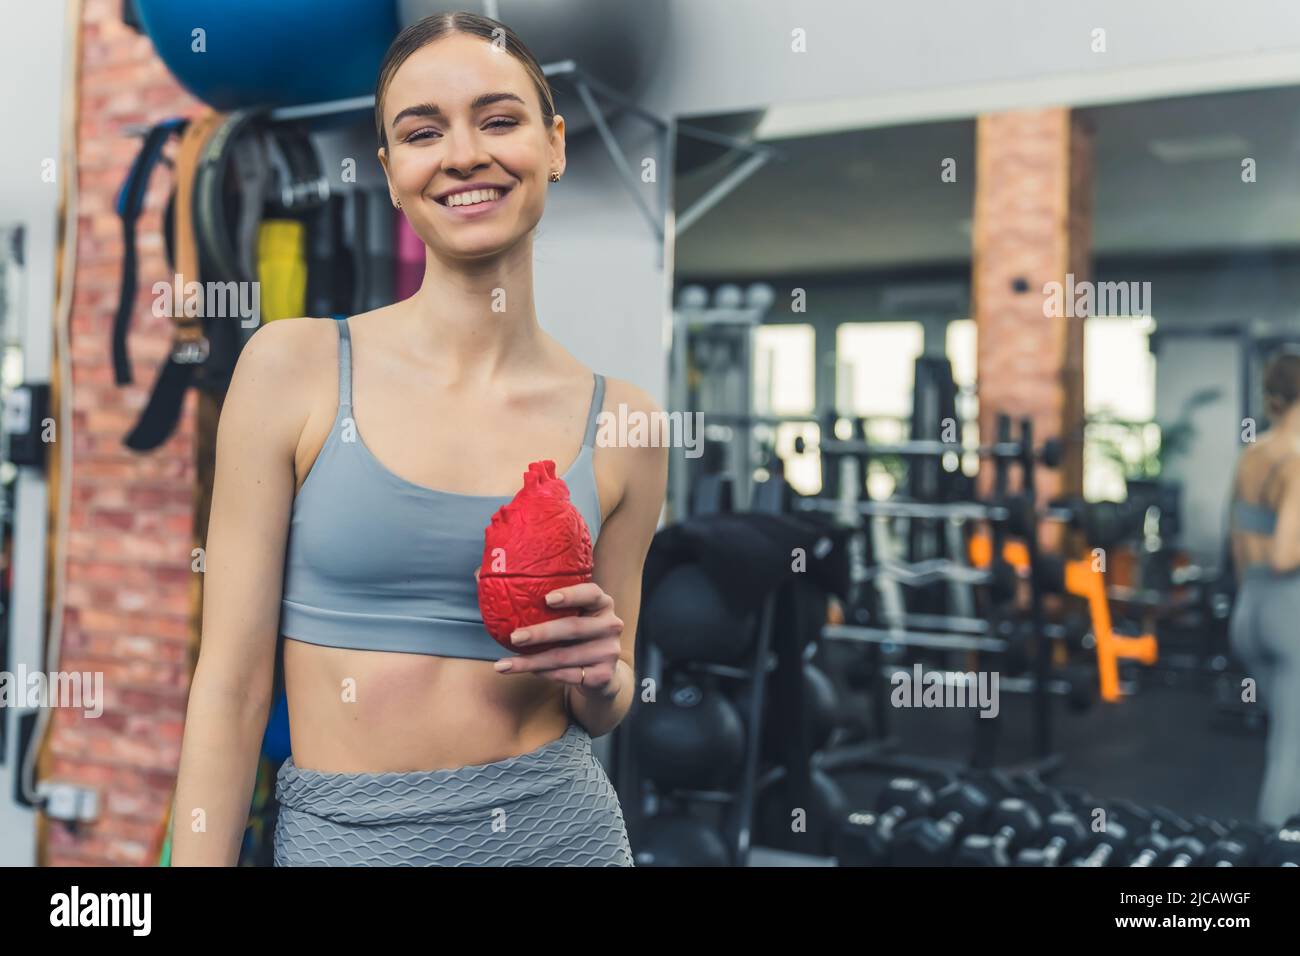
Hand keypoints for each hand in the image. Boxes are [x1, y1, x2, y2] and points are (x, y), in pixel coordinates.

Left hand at [489, 580, 624, 698]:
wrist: (600, 673)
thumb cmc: (572, 635)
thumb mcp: (566, 613)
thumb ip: (534, 594)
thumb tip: (481, 572)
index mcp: (601, 603)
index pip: (591, 593)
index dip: (571, 595)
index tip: (546, 598)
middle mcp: (610, 624)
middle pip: (573, 628)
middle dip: (540, 634)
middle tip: (514, 637)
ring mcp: (609, 651)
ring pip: (564, 657)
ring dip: (532, 662)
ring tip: (504, 664)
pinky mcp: (603, 675)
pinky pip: (568, 676)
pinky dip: (545, 674)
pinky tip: (527, 671)